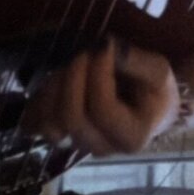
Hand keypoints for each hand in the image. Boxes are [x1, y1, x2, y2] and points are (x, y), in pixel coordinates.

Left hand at [22, 39, 179, 156]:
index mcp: (131, 137)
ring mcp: (77, 146)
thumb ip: (137, 61)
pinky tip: (59, 79)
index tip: (105, 46)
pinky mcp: (59, 138)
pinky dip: (40, 97)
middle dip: (74, 77)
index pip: (103, 109)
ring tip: (74, 64)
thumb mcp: (158, 71)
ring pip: (50, 122)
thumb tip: (108, 47)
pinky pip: (35, 123)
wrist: (147, 109)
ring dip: (57, 85)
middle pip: (72, 117)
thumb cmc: (154, 90)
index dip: (99, 74)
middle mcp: (102, 148)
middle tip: (86, 53)